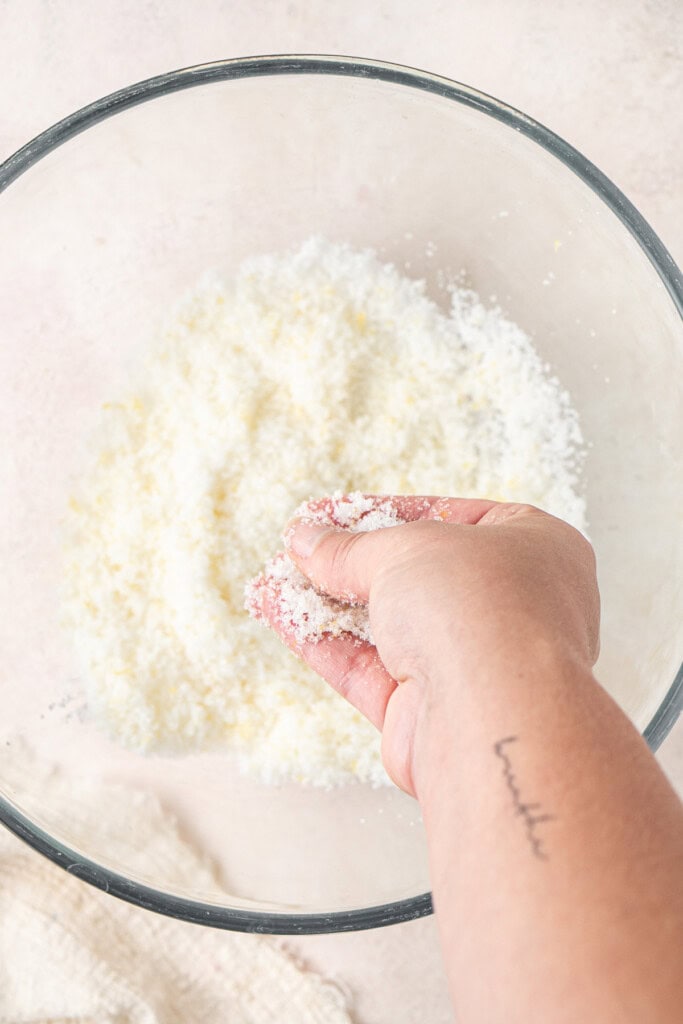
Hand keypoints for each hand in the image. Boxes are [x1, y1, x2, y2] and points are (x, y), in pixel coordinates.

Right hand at [259, 496, 599, 795]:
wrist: (492, 716)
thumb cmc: (481, 607)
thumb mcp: (407, 548)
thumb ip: (351, 548)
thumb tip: (307, 540)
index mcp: (538, 547)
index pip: (453, 518)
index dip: (387, 513)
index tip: (335, 511)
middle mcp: (513, 607)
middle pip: (417, 576)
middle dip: (351, 563)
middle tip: (302, 547)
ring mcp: (473, 663)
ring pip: (386, 626)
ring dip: (326, 602)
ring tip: (275, 579)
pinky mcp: (431, 712)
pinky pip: (368, 668)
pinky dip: (321, 641)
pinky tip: (277, 611)